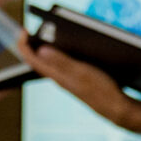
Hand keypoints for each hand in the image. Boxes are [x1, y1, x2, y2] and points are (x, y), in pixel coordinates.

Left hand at [15, 38, 140, 132]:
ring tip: (49, 35)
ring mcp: (68, 80)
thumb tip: (39, 50)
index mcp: (57, 76)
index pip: (31, 60)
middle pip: (38, 61)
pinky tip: (68, 48)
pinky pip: (61, 66)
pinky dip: (60, 54)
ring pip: (50, 63)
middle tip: (32, 31)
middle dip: (32, 45)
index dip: (23, 45)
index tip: (23, 31)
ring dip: (46, 49)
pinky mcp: (77, 81)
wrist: (117, 108)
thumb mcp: (82, 72)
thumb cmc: (101, 90)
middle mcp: (59, 78)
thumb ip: (61, 61)